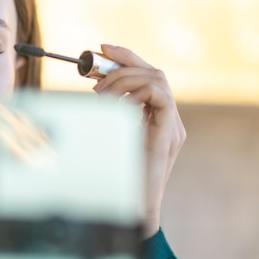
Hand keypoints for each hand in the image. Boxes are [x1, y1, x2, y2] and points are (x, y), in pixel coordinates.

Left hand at [93, 44, 186, 238]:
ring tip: (99, 93)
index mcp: (154, 117)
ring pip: (158, 79)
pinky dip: (136, 92)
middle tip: (94, 68)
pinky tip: (116, 104)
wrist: (132, 209)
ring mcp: (172, 126)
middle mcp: (167, 118)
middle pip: (154, 71)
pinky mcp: (169, 135)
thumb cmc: (116, 178)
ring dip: (123, 79)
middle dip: (123, 62)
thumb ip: (105, 116)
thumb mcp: (106, 137)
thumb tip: (87, 96)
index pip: (145, 76)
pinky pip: (160, 96)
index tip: (101, 49)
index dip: (126, 58)